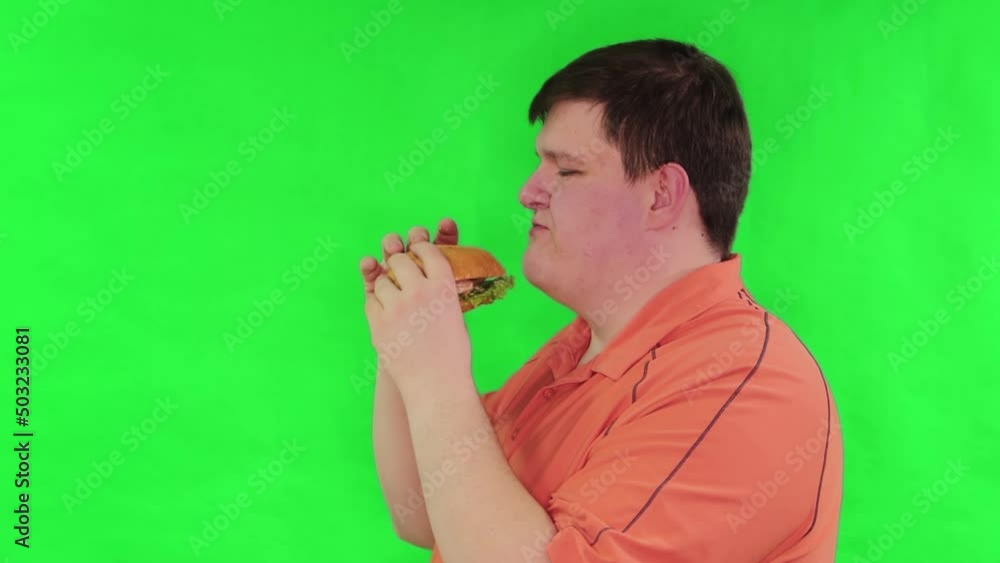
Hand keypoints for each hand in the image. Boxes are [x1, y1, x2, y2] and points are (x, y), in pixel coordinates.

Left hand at [359, 219, 471, 390]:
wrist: (436, 386)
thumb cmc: (451, 354)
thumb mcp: (455, 314)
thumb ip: (439, 291)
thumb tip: (423, 273)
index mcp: (444, 288)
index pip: (428, 251)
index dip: (421, 247)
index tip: (417, 250)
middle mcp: (419, 293)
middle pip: (400, 260)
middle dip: (399, 262)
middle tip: (401, 270)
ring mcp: (396, 308)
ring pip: (381, 280)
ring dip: (387, 284)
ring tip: (396, 298)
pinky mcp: (378, 324)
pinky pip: (371, 301)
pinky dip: (378, 303)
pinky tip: (388, 313)